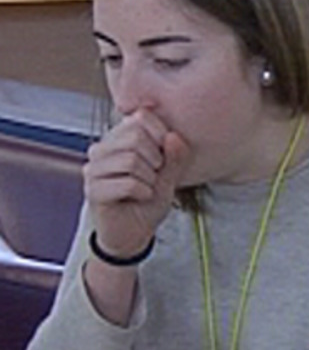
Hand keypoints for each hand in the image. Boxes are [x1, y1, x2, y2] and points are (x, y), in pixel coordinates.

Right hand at [84, 109, 191, 258]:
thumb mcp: (169, 176)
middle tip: (154, 177)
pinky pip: (127, 183)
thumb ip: (174, 156)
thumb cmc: (148, 201)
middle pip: (136, 136)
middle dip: (156, 160)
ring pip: (131, 160)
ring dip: (149, 180)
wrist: (135, 232)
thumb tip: (174, 136)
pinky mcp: (92, 189)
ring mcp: (93, 168)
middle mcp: (102, 148)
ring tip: (146, 189)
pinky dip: (143, 193)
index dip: (161, 135)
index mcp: (120, 138)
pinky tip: (140, 198)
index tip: (164, 156)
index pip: (141, 116)